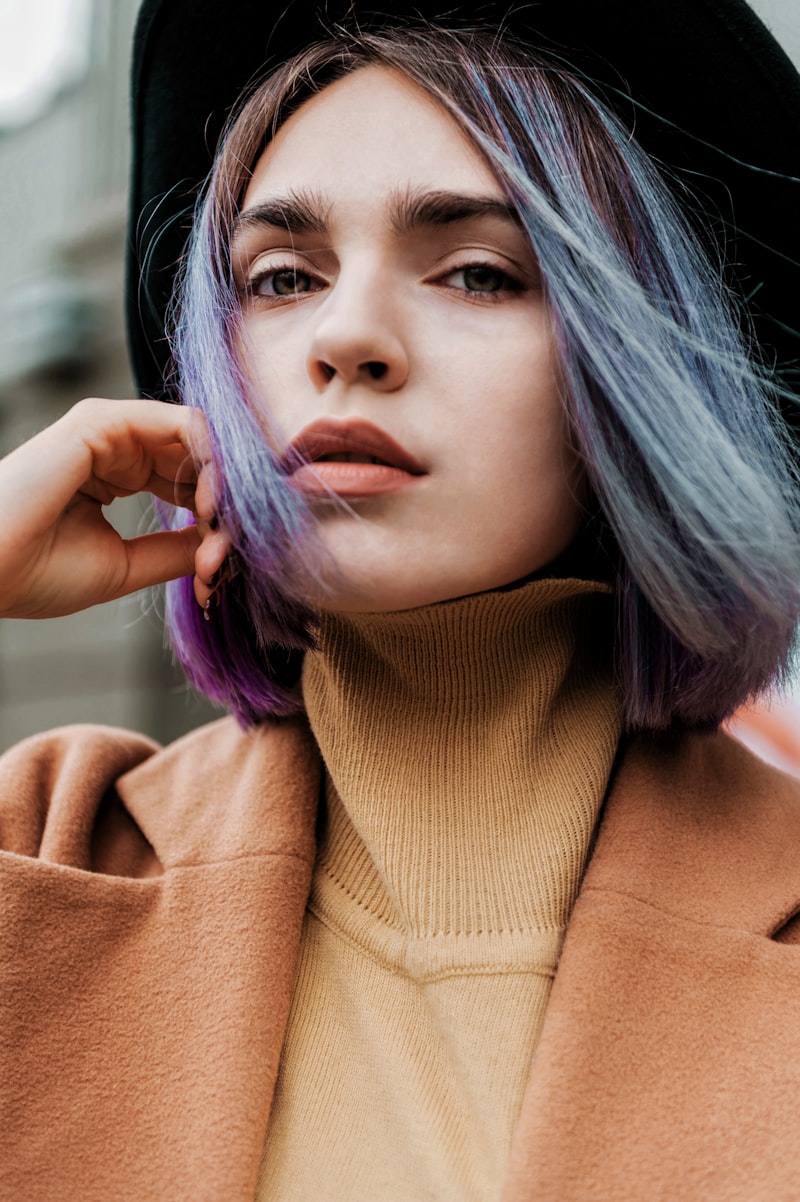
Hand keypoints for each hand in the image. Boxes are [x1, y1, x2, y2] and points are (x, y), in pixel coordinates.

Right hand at [0, 397, 225, 618]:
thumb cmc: (40, 574)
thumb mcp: (127, 564)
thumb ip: (176, 548)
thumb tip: (223, 544)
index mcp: (117, 473)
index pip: (189, 478)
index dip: (219, 516)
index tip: (220, 564)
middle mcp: (116, 446)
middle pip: (201, 456)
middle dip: (229, 501)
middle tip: (229, 548)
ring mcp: (110, 429)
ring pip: (199, 438)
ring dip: (225, 483)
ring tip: (219, 528)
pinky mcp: (103, 421)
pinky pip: (183, 423)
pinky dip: (210, 461)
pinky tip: (211, 502)